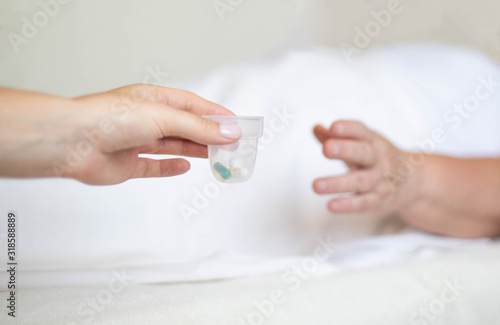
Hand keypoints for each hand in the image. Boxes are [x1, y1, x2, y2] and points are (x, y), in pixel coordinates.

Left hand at [0, 84, 240, 184]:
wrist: (74, 142)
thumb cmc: (113, 118)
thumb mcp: (164, 117)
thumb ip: (198, 128)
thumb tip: (230, 133)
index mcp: (153, 99)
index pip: (191, 105)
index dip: (214, 114)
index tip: (235, 124)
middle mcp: (144, 119)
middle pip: (184, 127)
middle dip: (208, 135)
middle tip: (231, 145)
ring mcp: (135, 142)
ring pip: (172, 146)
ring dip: (194, 150)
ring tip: (217, 156)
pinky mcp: (127, 164)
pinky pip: (154, 166)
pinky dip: (170, 167)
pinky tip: (185, 166)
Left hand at [312, 120, 412, 213]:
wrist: (413, 181)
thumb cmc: (378, 158)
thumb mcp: (362, 143)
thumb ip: (338, 137)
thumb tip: (316, 128)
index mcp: (373, 142)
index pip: (361, 132)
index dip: (348, 129)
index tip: (334, 127)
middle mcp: (379, 160)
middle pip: (363, 154)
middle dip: (345, 150)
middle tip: (326, 148)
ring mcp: (380, 181)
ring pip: (361, 181)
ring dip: (338, 184)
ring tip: (316, 185)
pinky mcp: (378, 200)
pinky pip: (364, 203)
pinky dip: (348, 205)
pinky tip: (331, 205)